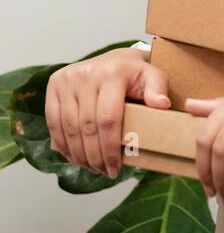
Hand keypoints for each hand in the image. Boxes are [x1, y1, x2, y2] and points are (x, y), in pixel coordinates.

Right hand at [45, 47, 171, 178]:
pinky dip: (63, 144)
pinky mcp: (54, 84)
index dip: (110, 149)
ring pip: (69, 127)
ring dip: (78, 154)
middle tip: (105, 173)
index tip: (116, 169)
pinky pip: (53, 121)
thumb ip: (159, 89)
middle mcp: (86, 74)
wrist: (116, 59)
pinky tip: (75, 157)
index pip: (108, 119)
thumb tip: (162, 105)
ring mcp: (67, 79)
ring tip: (92, 168)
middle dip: (95, 156)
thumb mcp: (153, 77)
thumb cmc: (136, 75)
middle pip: (87, 127)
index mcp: (112, 74)